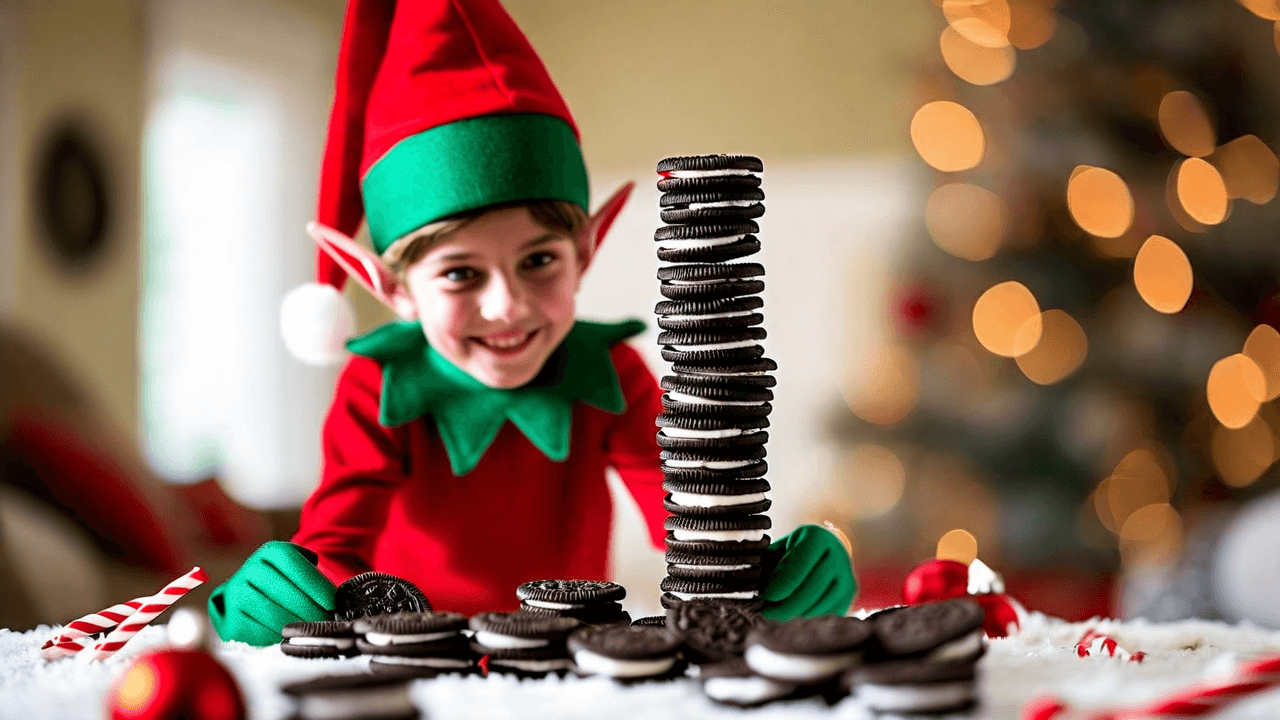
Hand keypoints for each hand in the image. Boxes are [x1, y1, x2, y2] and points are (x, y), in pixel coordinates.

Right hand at [207, 541, 335, 645]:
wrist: (246, 594)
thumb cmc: (283, 581)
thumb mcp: (297, 566)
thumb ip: (313, 573)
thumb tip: (334, 595)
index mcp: (270, 552)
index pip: (293, 564)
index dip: (315, 584)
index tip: (332, 602)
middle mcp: (250, 569)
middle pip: (284, 592)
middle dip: (310, 610)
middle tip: (326, 622)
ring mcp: (237, 593)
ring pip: (272, 614)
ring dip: (297, 625)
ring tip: (312, 631)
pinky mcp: (231, 618)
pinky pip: (259, 631)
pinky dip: (279, 636)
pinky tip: (291, 637)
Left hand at [760, 525, 856, 620]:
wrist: (829, 550)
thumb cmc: (797, 550)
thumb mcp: (782, 547)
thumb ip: (768, 561)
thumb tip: (750, 580)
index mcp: (818, 538)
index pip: (798, 566)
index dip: (780, 585)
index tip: (765, 596)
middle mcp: (837, 555)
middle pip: (810, 589)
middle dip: (785, 606)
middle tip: (766, 613)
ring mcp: (846, 576)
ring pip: (820, 605)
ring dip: (796, 615)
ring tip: (776, 617)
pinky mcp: (849, 594)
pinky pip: (829, 614)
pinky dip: (809, 619)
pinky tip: (794, 620)